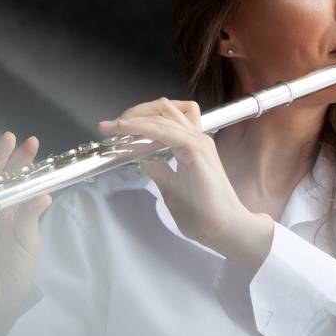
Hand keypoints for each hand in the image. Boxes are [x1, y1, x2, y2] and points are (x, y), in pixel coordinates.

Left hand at [98, 98, 273, 268]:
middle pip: (163, 108)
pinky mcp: (196, 149)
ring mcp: (198, 141)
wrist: (222, 227)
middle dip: (135, 112)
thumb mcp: (170, 185)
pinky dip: (142, 128)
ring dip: (134, 119)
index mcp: (192, 144)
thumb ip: (158, 168)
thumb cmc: (202, 212)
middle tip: (113, 126)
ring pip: (162, 114)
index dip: (140, 118)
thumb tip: (142, 158)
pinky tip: (127, 131)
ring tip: (114, 127)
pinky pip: (165, 130)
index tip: (116, 129)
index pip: (165, 117)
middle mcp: (196, 138)